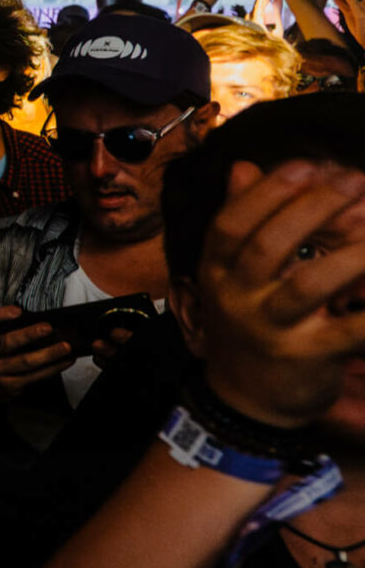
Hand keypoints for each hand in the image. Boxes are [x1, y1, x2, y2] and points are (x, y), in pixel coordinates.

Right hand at [0, 305, 73, 397]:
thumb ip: (0, 327)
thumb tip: (30, 316)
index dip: (0, 315)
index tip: (18, 310)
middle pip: (6, 344)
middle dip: (28, 335)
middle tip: (48, 328)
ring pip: (25, 363)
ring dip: (48, 354)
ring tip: (65, 347)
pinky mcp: (10, 387)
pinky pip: (35, 376)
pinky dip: (53, 368)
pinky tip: (65, 361)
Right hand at [191, 160, 364, 427]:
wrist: (245, 403)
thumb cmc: (247, 328)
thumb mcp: (231, 277)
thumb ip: (240, 220)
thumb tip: (242, 167)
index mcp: (216, 274)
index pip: (230, 225)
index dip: (267, 192)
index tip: (306, 164)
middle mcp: (236, 300)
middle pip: (266, 246)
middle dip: (311, 208)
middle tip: (352, 180)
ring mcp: (269, 331)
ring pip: (308, 285)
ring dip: (350, 253)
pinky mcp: (305, 358)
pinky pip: (349, 331)